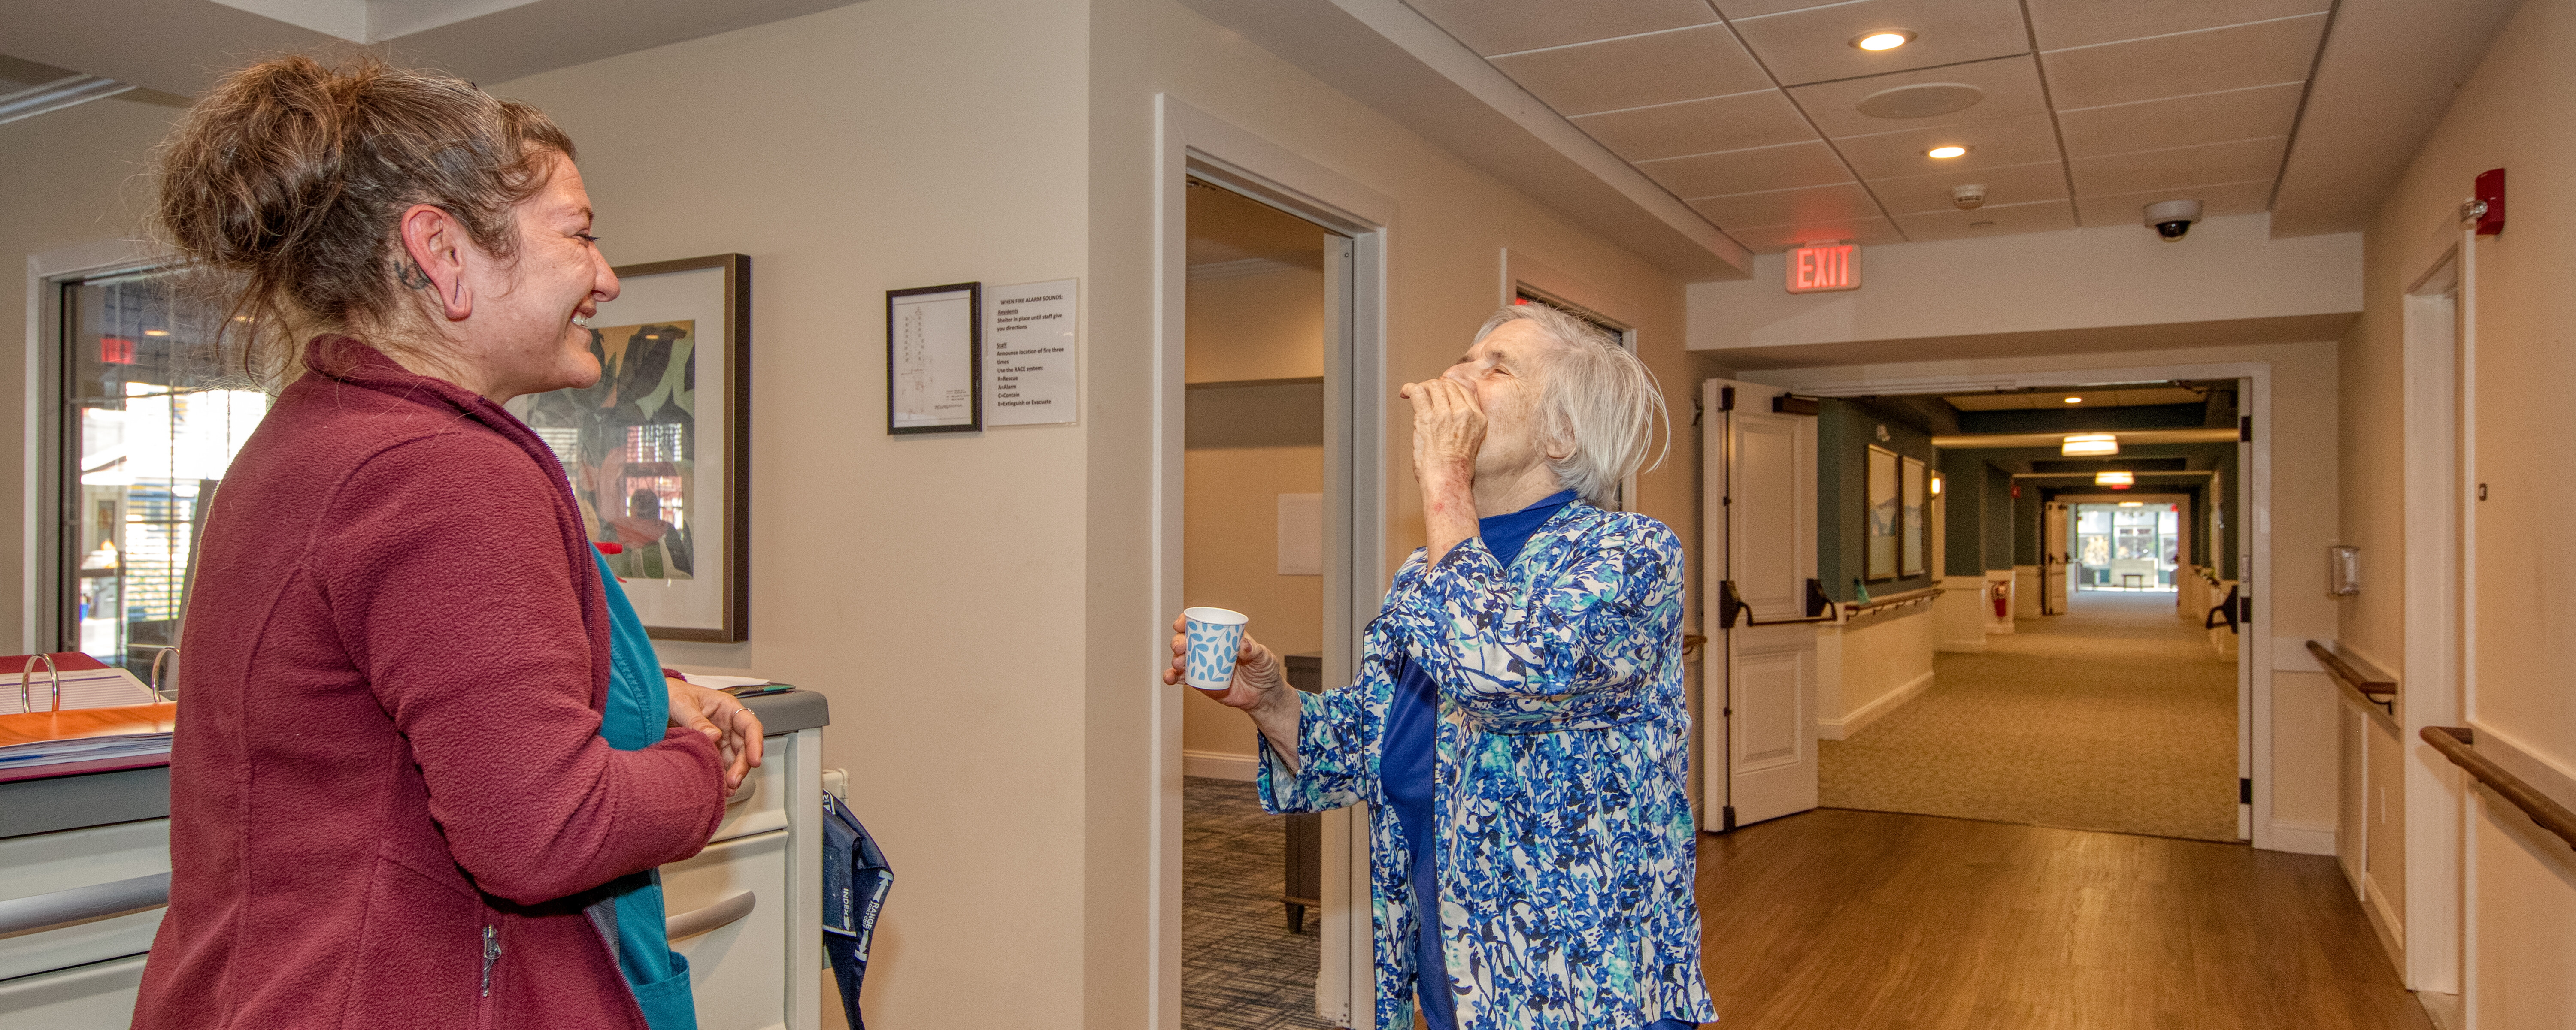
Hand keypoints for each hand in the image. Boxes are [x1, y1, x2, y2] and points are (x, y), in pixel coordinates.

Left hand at [665, 678, 764, 793]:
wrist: (651, 701)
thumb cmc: (670, 694)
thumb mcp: (682, 704)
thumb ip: (697, 720)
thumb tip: (714, 736)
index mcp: (727, 707)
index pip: (749, 725)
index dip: (755, 743)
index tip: (754, 760)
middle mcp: (726, 724)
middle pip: (743, 747)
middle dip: (742, 765)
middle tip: (733, 780)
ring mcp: (719, 738)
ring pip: (733, 759)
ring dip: (732, 774)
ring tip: (726, 788)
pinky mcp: (709, 750)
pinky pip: (719, 764)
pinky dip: (721, 776)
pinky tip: (719, 787)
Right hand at [1162, 616, 1285, 709]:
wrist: (1263, 695)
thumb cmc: (1264, 670)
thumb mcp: (1263, 657)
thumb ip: (1255, 650)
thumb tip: (1243, 645)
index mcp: (1221, 635)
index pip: (1201, 623)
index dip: (1187, 621)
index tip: (1181, 623)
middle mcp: (1208, 648)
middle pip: (1186, 640)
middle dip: (1178, 641)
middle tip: (1180, 646)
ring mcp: (1202, 665)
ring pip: (1181, 658)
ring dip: (1175, 659)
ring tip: (1178, 664)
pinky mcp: (1200, 681)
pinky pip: (1182, 678)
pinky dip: (1172, 677)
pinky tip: (1169, 678)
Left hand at [1399, 376, 1483, 493]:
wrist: (1448, 479)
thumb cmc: (1456, 469)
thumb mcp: (1472, 442)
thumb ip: (1465, 425)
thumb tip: (1449, 412)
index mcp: (1477, 418)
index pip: (1463, 390)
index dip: (1449, 388)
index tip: (1439, 391)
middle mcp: (1464, 412)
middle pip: (1448, 385)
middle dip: (1435, 386)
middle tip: (1426, 393)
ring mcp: (1445, 413)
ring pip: (1433, 386)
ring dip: (1423, 387)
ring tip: (1416, 394)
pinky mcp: (1427, 417)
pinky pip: (1417, 392)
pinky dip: (1409, 389)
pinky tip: (1405, 392)